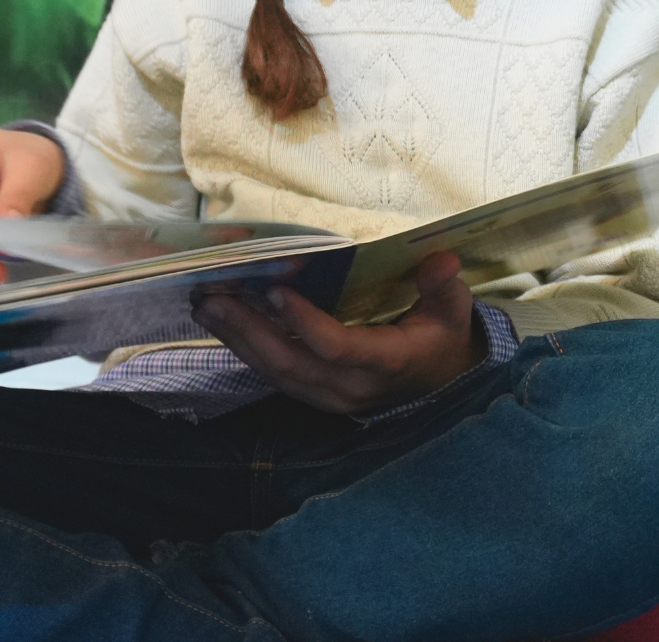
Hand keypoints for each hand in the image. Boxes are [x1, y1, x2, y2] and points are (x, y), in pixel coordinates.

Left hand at [194, 252, 483, 414]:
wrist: (437, 384)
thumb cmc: (440, 338)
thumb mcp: (452, 311)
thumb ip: (444, 287)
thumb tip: (442, 261)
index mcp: (387, 363)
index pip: (339, 349)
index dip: (306, 324)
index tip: (277, 291)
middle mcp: (352, 388)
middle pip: (292, 364)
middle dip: (250, 331)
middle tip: (214, 298)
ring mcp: (330, 397)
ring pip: (276, 373)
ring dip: (239, 341)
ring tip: (207, 306)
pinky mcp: (314, 396)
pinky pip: (275, 376)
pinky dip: (247, 349)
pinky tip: (223, 325)